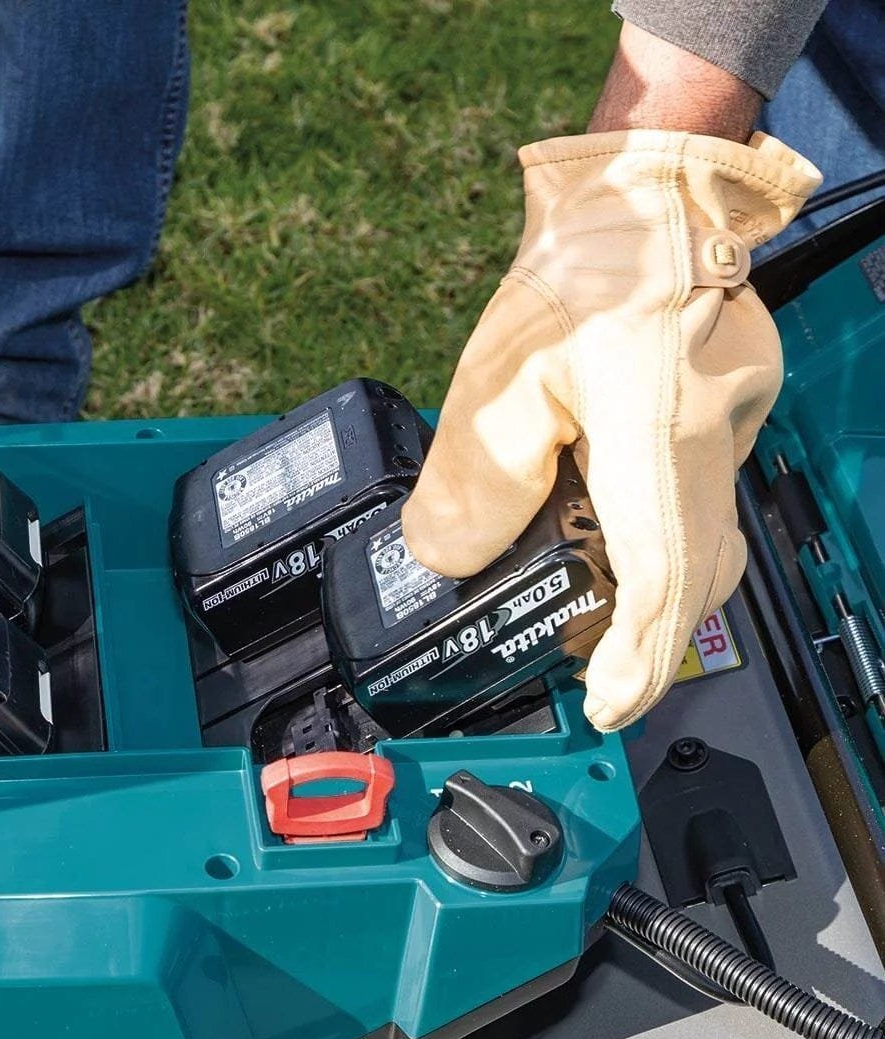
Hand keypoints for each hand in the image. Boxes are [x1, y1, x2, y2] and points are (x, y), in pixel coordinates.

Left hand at [400, 28, 819, 731]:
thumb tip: (447, 559)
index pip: (662, 576)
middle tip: (586, 663)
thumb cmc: (579, 270)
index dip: (634, 656)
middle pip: (693, 574)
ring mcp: (734, 423)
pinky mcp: (726, 413)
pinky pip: (697, 497)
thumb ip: (470, 482)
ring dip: (643, 581)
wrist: (645, 190)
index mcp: (664, 431)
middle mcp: (718, 436)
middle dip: (639, 631)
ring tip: (578, 597)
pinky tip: (599, 523)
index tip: (605, 705)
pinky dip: (653, 530)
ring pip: (702, 538)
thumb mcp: (496, 383)